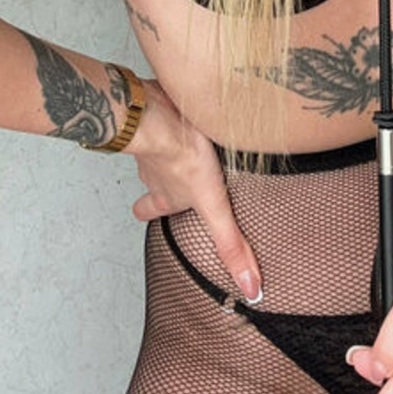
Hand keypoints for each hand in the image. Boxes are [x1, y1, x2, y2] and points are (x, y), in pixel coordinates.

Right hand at [125, 78, 262, 305]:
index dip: (147, 212)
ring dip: (168, 144)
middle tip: (162, 175)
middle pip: (151, 178)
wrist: (159, 114)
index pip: (152, 209)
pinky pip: (164, 114)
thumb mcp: (214, 206)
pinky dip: (172, 114)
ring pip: (158, 144)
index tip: (142, 216)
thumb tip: (250, 288)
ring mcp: (155, 138)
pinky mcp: (162, 110)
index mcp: (167, 193)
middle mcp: (156, 169)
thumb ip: (230, 244)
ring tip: (183, 137)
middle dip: (155, 180)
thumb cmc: (182, 158)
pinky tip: (185, 105)